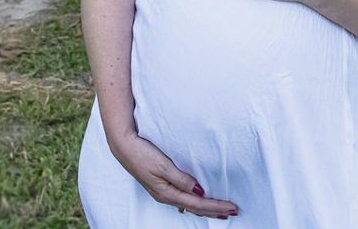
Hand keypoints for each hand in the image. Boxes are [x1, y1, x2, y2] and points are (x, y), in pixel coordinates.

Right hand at [109, 130, 238, 217]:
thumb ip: (181, 179)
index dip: (216, 206)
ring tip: (221, 210)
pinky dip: (196, 202)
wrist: (123, 146)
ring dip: (207, 208)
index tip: (232, 207)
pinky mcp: (161, 185)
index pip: (198, 204)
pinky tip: (200, 200)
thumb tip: (200, 191)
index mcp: (167, 192)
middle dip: (215, 210)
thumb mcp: (163, 165)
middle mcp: (166, 195)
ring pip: (190, 204)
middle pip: (195, 208)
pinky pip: (183, 198)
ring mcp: (163, 191)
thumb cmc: (142, 153)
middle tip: (234, 211)